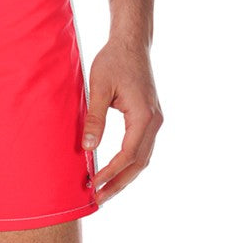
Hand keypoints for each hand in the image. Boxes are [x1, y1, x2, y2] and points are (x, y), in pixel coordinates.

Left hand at [82, 38, 162, 205]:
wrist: (131, 43)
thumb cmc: (113, 61)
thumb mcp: (98, 87)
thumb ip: (94, 118)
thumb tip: (87, 148)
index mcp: (144, 116)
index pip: (128, 154)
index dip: (111, 172)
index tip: (94, 184)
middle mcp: (154, 121)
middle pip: (139, 163)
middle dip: (119, 183)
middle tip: (99, 200)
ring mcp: (155, 121)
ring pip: (143, 158)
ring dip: (125, 176)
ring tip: (105, 191)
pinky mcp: (150, 118)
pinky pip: (142, 148)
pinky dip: (129, 163)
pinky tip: (114, 171)